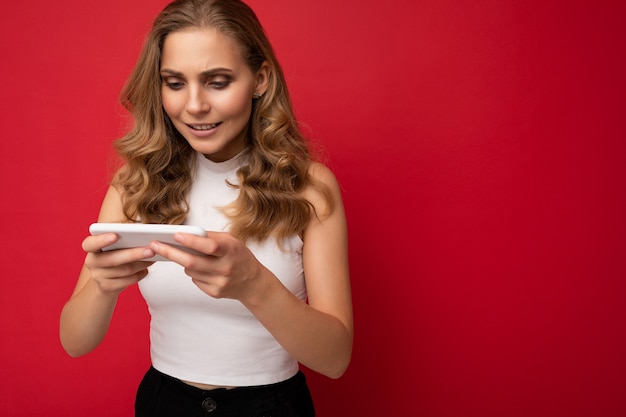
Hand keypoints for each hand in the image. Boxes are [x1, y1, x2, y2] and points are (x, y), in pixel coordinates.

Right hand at [82, 233, 154, 294]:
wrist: (106, 281)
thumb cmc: (115, 254)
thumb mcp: (115, 244)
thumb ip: (124, 236)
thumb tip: (144, 232)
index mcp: (91, 247)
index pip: (90, 243)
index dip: (101, 240)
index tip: (115, 236)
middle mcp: (91, 261)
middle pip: (113, 259)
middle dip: (134, 254)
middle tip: (151, 250)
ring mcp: (98, 276)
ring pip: (124, 270)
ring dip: (142, 264)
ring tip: (153, 257)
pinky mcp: (107, 287)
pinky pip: (128, 280)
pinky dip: (140, 274)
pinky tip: (146, 269)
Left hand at [149, 232, 266, 300]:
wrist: (253, 282)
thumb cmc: (239, 256)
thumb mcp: (231, 241)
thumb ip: (210, 237)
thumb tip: (186, 234)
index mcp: (231, 251)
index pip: (209, 246)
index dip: (191, 241)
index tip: (175, 235)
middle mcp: (226, 268)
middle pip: (192, 262)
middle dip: (171, 253)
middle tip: (155, 245)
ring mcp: (220, 282)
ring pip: (190, 271)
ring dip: (184, 262)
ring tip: (187, 255)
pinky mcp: (214, 293)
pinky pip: (194, 280)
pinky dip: (193, 272)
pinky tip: (202, 269)